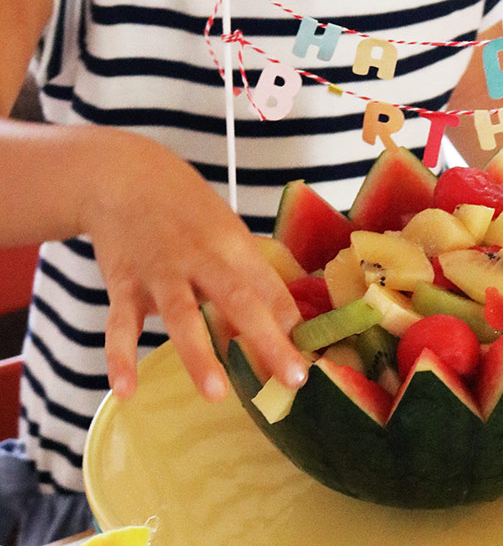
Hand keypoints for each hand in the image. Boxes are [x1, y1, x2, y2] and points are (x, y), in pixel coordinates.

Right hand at [83, 130, 307, 401]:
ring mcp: (161, 272)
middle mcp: (201, 257)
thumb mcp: (225, 229)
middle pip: (238, 300)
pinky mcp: (123, 284)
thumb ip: (248, 273)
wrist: (123, 177)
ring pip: (181, 315)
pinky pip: (120, 324)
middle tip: (292, 380)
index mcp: (233, 244)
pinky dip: (120, 357)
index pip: (270, 286)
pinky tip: (125, 391)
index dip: (292, 321)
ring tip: (217, 395)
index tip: (312, 357)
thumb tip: (282, 321)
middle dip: (267, 341)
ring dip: (199, 355)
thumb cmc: (186, 209)